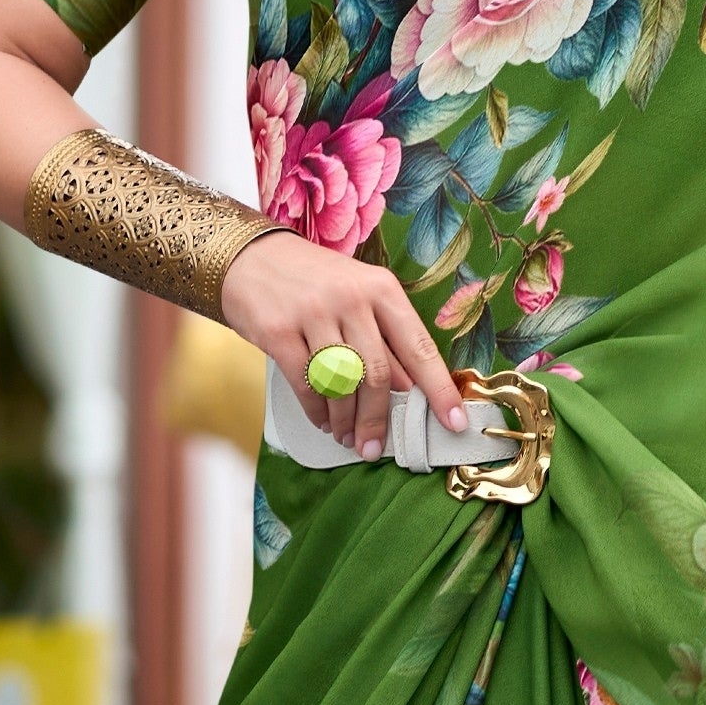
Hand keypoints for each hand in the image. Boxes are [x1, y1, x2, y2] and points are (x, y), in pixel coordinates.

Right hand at [218, 233, 469, 459]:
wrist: (250, 257)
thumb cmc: (315, 282)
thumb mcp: (359, 297)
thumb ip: (384, 340)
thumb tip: (409, 390)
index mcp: (381, 289)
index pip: (419, 347)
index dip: (439, 389)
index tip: (454, 422)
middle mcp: (351, 298)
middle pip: (378, 375)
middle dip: (378, 419)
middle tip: (374, 448)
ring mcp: (313, 313)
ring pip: (342, 384)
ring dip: (346, 421)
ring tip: (347, 436)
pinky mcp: (279, 331)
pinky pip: (307, 385)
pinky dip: (317, 412)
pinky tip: (323, 421)